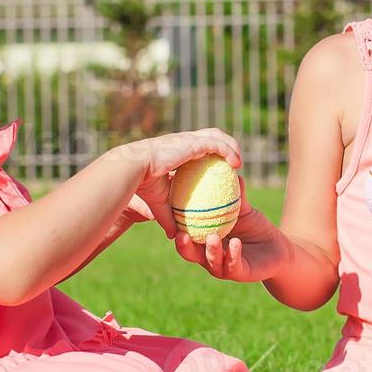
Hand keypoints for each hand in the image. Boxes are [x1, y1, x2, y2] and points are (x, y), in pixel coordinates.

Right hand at [114, 129, 240, 238]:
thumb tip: (173, 236)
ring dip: (230, 145)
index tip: (221, 167)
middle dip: (224, 143)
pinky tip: (236, 164)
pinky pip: (217, 145)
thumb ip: (168, 217)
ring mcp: (188, 140)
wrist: (133, 170)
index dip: (210, 153)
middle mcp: (183, 141)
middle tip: (234, 162)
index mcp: (176, 151)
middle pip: (210, 135)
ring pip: (216, 135)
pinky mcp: (192, 142)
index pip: (198, 146)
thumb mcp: (158, 203)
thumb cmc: (142, 185)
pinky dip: (228, 151)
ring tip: (238, 163)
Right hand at [174, 176, 290, 281]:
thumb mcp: (243, 210)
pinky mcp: (240, 273)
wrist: (277, 248)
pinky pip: (234, 266)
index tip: (170, 216)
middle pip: (190, 254)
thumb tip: (230, 170)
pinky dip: (233, 255)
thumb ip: (235, 195)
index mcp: (204, 241)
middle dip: (184, 246)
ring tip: (212, 237)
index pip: (185, 236)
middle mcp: (210, 256)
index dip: (176, 229)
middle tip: (181, 236)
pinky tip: (235, 243)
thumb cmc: (254, 228)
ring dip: (211, 251)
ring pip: (212, 262)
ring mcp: (224, 267)